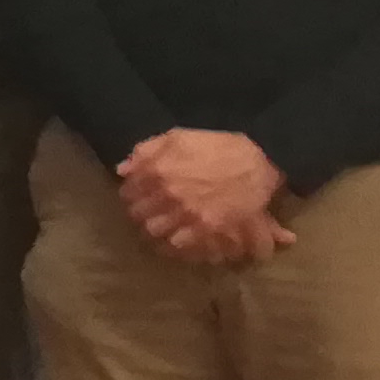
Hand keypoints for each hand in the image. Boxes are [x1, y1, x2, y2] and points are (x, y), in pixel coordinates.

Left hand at [120, 128, 291, 263]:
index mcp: (156, 169)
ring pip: (153, 230)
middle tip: (149, 214)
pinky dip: (174, 241)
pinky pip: (177, 243)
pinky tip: (178, 236)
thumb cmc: (218, 146)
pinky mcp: (203, 227)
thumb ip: (146, 150)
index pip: (128, 192)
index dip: (132, 196)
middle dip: (141, 214)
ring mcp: (184, 212)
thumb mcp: (178, 137)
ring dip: (155, 228)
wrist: (257, 162)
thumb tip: (122, 169)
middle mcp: (166, 192)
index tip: (139, 198)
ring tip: (162, 226)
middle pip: (138, 214)